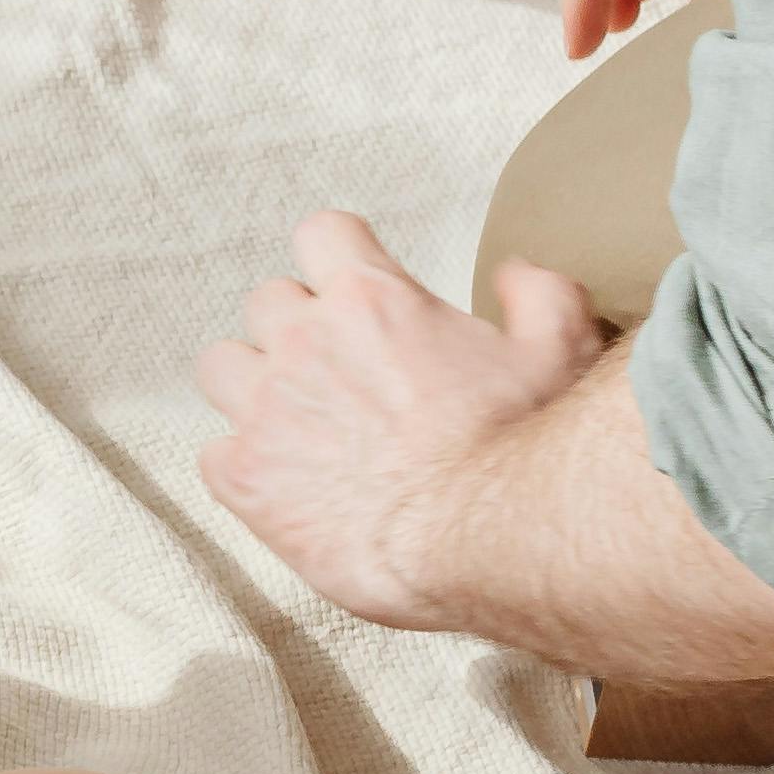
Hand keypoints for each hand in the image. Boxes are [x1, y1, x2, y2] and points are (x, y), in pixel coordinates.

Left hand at [190, 215, 604, 631]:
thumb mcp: (559, 351)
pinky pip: (214, 454)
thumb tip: (513, 276)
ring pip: (221, 366)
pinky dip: (243, 466)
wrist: (481, 541)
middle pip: (267, 301)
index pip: (321, 232)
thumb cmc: (521, 446)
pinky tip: (287, 487)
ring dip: (253, 385)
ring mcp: (264, 409)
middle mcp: (302, 341)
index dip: (338, 256)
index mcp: (369, 298)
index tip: (355, 287)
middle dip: (297, 327)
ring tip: (297, 422)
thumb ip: (539, 296)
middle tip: (339, 370)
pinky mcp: (244, 479)